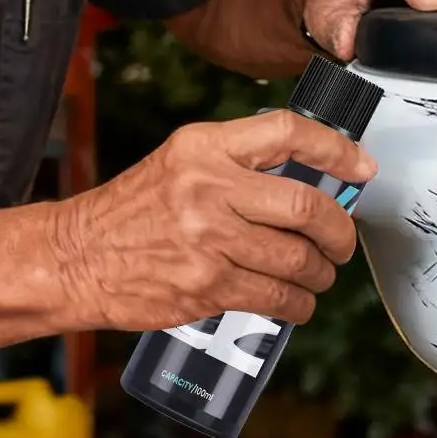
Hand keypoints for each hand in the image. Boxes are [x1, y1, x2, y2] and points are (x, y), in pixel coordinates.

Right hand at [50, 110, 372, 331]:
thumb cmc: (133, 211)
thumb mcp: (182, 163)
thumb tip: (312, 181)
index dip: (335, 149)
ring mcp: (207, 239)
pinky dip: (297, 304)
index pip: (286, 133)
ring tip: (316, 275)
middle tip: (341, 242)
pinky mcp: (205, 286)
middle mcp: (207, 187)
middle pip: (304, 206)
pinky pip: (274, 297)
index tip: (361, 167)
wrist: (75, 257)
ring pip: (297, 259)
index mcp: (204, 147)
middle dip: (338, 230)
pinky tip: (295, 302)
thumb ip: (239, 165)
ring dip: (319, 273)